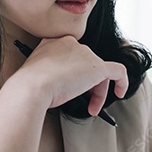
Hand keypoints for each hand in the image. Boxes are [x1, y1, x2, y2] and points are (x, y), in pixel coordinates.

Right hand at [12, 36, 127, 116]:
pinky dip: (122, 82)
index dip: (74, 75)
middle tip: (84, 103)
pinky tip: (120, 93)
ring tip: (91, 108)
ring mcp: (85, 53)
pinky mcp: (97, 66)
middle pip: (86, 65)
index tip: (70, 88)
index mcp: (53, 42)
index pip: (71, 57)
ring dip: (97, 92)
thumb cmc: (28, 86)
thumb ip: (48, 72)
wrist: (31, 88)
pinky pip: (118, 71)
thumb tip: (59, 85)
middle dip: (87, 86)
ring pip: (99, 72)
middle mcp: (71, 43)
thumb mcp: (35, 74)